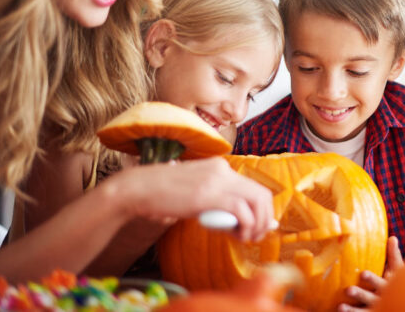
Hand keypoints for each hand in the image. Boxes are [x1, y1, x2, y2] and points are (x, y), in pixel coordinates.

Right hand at [112, 157, 273, 241]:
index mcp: (221, 167)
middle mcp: (223, 170)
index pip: (255, 187)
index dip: (263, 209)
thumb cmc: (163, 195)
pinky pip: (241, 211)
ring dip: (257, 224)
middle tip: (256, 235)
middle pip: (262, 194)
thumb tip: (241, 218)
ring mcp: (217, 181)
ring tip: (245, 237)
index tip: (260, 226)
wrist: (139, 189)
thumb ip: (218, 202)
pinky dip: (244, 226)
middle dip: (265, 218)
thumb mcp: (196, 193)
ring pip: (257, 201)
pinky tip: (234, 235)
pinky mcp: (209, 195)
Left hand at [338, 236, 403, 311]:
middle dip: (360, 294)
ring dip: (352, 310)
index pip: (380, 281)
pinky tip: (339, 311)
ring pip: (365, 311)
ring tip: (340, 307)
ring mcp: (378, 307)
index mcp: (388, 286)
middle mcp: (383, 298)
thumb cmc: (400, 284)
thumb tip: (392, 237)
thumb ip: (394, 256)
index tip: (362, 274)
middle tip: (348, 290)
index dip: (372, 279)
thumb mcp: (399, 271)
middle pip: (370, 297)